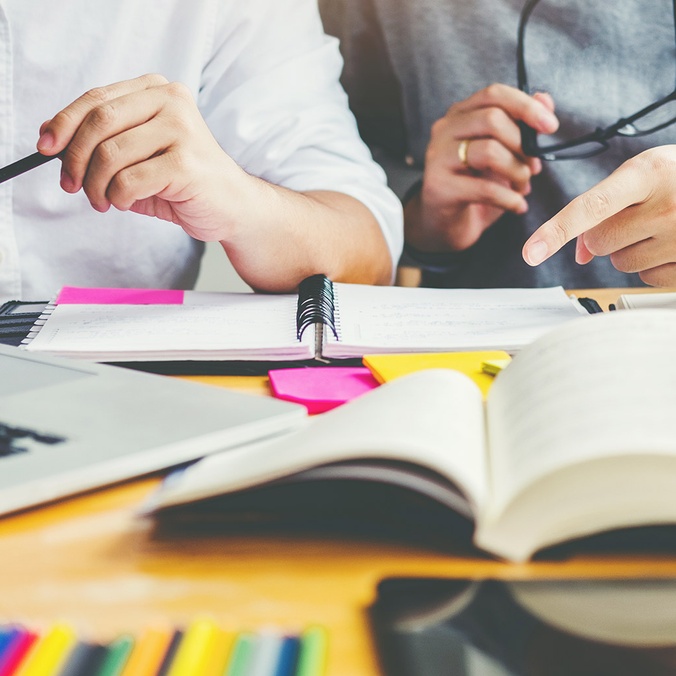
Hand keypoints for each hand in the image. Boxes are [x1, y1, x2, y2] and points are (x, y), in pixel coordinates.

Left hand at [35, 74, 394, 291]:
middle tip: (72, 185)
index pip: (95, 99)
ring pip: (110, 154)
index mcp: (159, 92)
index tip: (45, 149)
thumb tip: (56, 148)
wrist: (235, 207)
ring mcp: (182, 130)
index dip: (63, 124)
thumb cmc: (188, 182)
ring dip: (96, 185)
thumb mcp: (142, 155)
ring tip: (104, 201)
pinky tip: (126, 204)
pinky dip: (118, 198)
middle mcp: (171, 102)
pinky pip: (129, 181)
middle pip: (97, 122)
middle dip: (75, 159)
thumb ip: (106, 144)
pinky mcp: (186, 163)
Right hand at [405, 83, 558, 251]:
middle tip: (534, 168)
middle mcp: (444, 131)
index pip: (494, 95)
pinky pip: (485, 188)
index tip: (551, 126)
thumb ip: (522, 125)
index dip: (526, 106)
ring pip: (489, 151)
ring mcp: (437, 158)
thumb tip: (545, 99)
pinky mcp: (439, 187)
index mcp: (460, 115)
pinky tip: (518, 206)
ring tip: (523, 188)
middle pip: (492, 119)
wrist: (445, 226)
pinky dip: (510, 199)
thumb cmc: (475, 187)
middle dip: (523, 145)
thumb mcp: (503, 154)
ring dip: (517, 172)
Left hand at [522, 145, 675, 285]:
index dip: (556, 230)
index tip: (529, 253)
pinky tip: (672, 243)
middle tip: (637, 214)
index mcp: (649, 173)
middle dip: (606, 233)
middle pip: (599, 242)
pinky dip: (651, 264)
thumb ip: (603, 205)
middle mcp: (668, 205)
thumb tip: (579, 255)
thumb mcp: (644, 175)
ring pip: (619, 262)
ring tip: (661, 225)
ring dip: (630, 248)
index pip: (591, 207)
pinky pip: (645, 278)